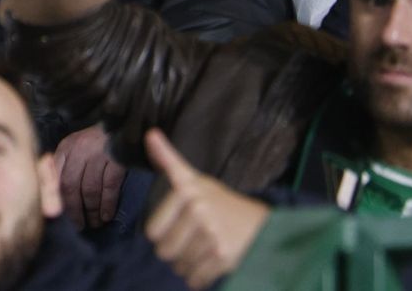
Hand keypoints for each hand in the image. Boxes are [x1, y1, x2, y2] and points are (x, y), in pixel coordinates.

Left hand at [56, 125, 125, 229]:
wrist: (124, 124)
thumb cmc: (97, 142)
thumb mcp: (76, 147)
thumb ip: (65, 166)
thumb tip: (55, 197)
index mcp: (66, 147)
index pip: (56, 177)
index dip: (57, 200)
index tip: (59, 217)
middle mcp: (80, 149)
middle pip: (70, 186)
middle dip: (73, 210)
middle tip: (78, 226)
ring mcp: (99, 153)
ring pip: (90, 189)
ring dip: (91, 210)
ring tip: (93, 224)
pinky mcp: (117, 159)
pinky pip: (109, 187)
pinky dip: (107, 204)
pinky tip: (106, 216)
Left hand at [144, 128, 267, 289]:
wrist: (262, 225)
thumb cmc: (221, 203)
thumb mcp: (195, 180)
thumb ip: (169, 161)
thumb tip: (150, 135)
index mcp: (187, 188)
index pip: (153, 230)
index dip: (162, 233)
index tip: (178, 225)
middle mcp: (198, 208)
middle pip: (164, 251)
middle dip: (176, 251)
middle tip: (194, 240)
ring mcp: (210, 232)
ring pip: (179, 266)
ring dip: (189, 264)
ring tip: (206, 248)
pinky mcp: (221, 255)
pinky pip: (194, 279)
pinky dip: (200, 278)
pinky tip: (213, 262)